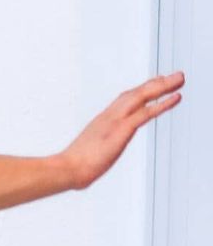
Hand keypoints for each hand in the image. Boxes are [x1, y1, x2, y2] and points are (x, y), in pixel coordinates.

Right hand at [60, 71, 184, 189]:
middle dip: (155, 84)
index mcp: (102, 122)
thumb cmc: (73, 166)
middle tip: (173, 76)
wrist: (67, 169)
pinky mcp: (121, 129)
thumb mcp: (87, 155)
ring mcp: (115, 121)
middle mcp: (109, 116)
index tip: (154, 84)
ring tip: (179, 79)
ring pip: (142, 97)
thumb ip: (93, 154)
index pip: (124, 101)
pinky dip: (162, 103)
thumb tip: (90, 165)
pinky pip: (146, 112)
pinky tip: (175, 96)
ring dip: (162, 86)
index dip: (141, 92)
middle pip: (135, 93)